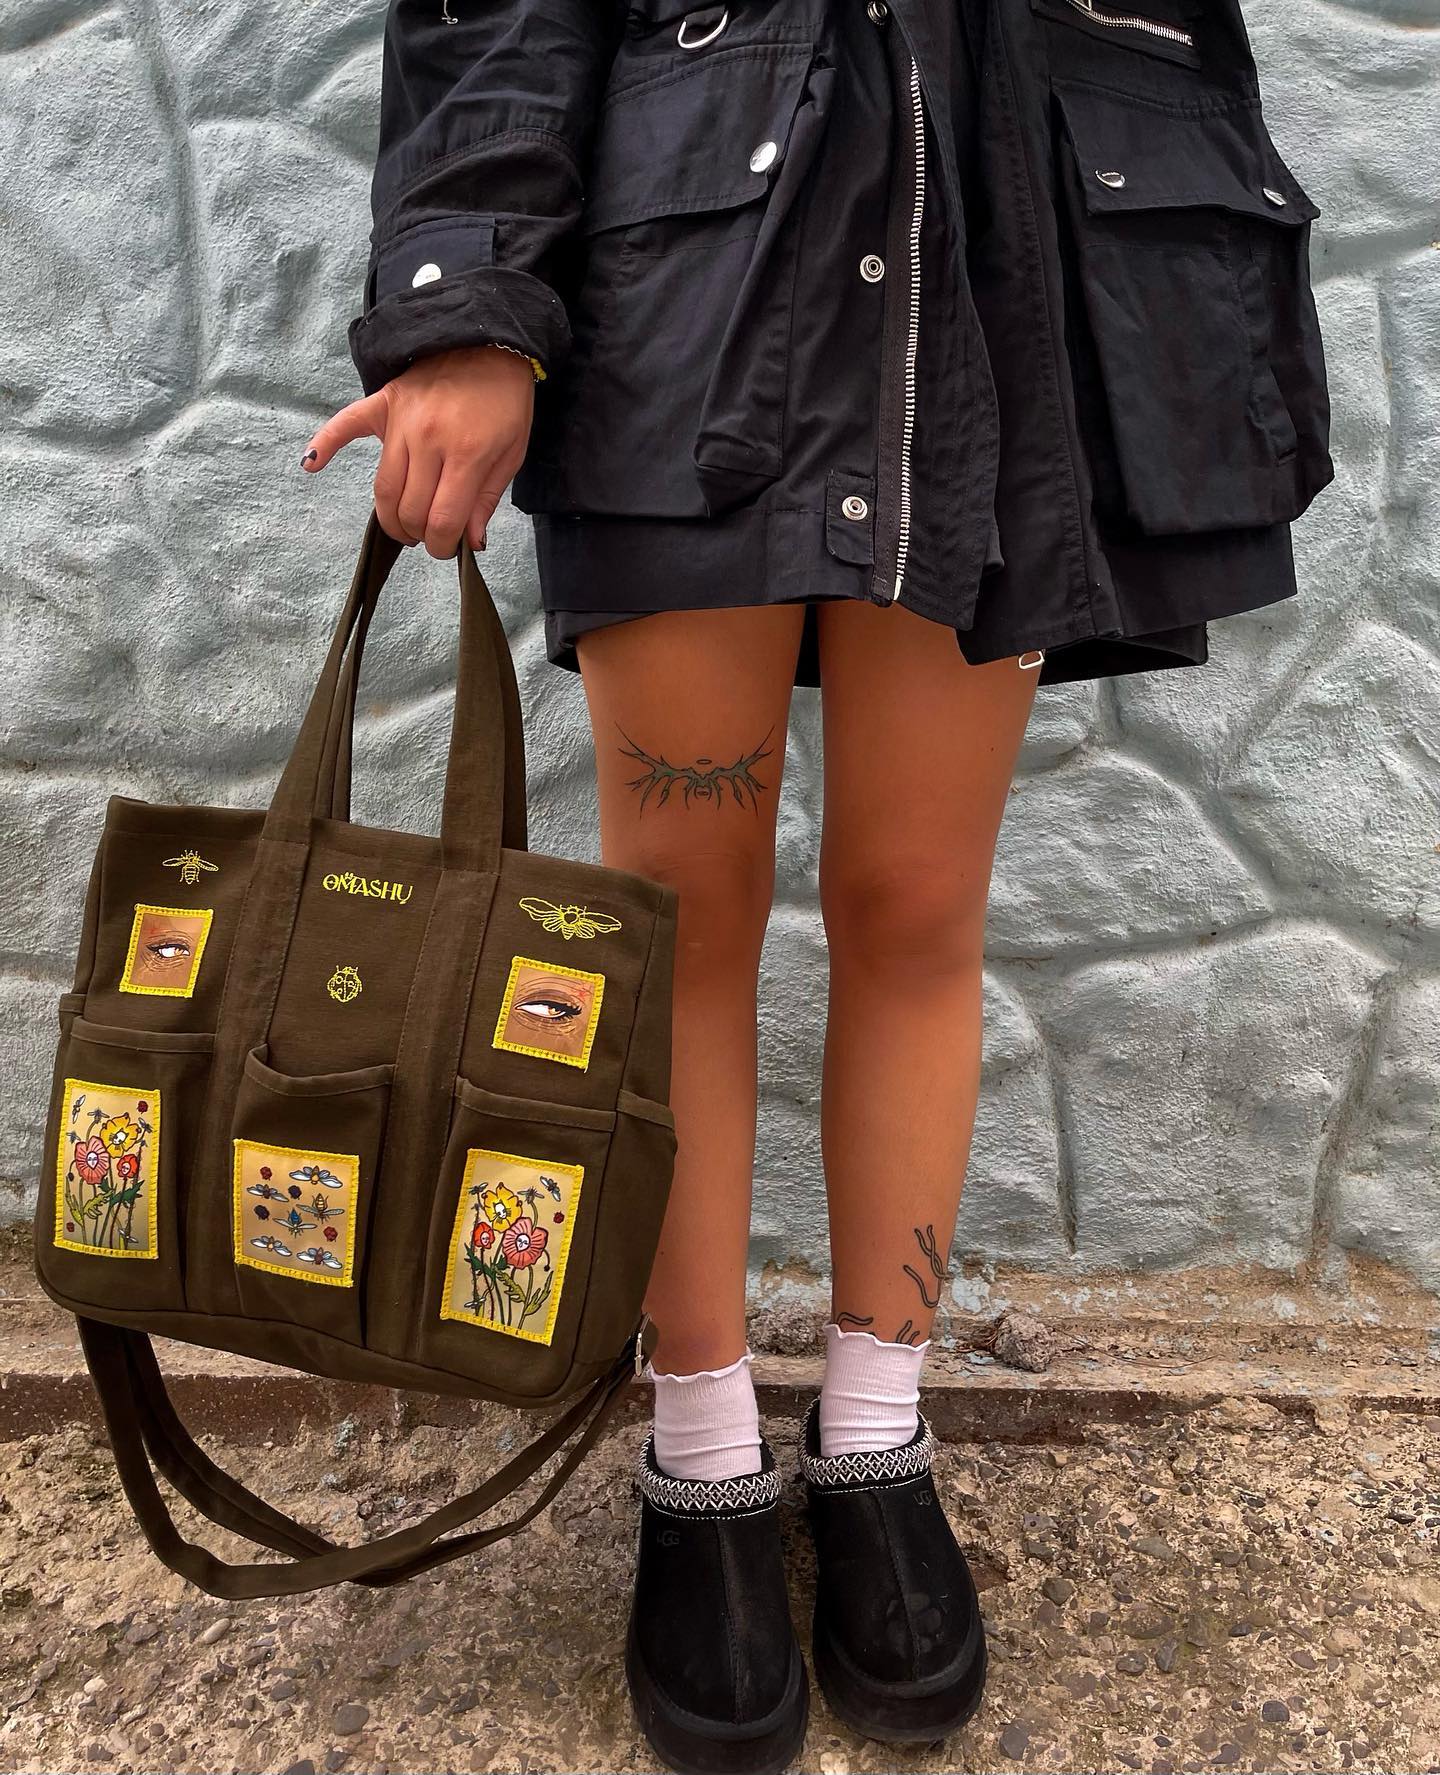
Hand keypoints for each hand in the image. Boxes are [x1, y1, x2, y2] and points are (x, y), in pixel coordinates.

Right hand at [302, 345, 536, 557]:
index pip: (441, 520)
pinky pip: (346, 425)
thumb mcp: (510, 454)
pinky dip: (326, 443)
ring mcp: (401, 421)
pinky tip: (310, 465)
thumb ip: (487, 501)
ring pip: (383, 488)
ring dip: (391, 517)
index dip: (441, 545)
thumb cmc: (505, 403)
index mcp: (466, 454)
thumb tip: (470, 543)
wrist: (489, 344)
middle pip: (409, 510)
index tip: (446, 548)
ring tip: (405, 523)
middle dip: (419, 534)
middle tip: (429, 534)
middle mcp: (428, 440)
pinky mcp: (383, 403)